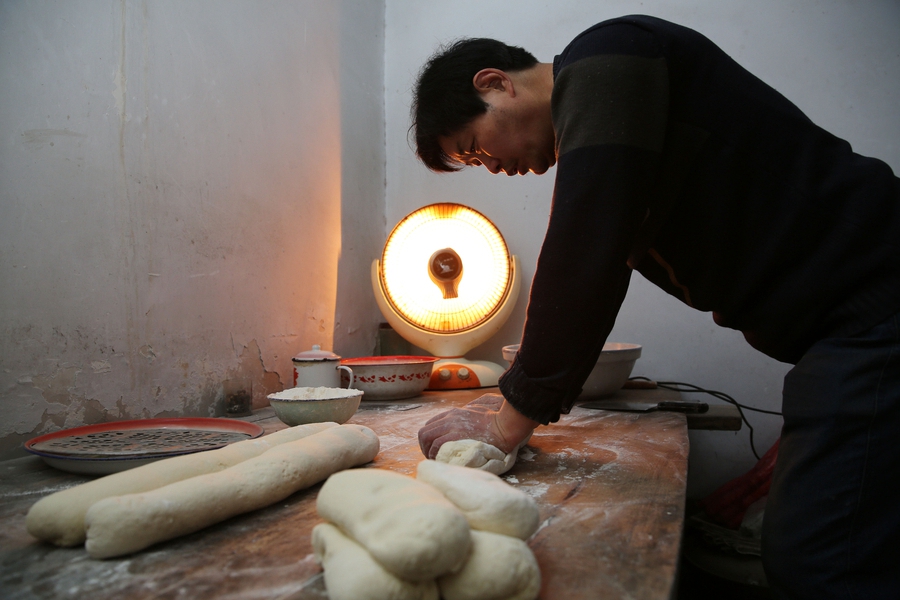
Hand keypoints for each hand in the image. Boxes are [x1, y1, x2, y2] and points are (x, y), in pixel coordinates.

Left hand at [418, 393, 538, 458]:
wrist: (504, 425)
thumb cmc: (496, 421)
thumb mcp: (479, 413)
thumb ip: (469, 418)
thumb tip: (466, 427)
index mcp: (454, 413)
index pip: (431, 424)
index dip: (429, 438)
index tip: (434, 448)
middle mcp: (450, 418)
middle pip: (425, 431)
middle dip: (424, 446)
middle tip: (431, 456)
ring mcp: (452, 426)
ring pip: (426, 437)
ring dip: (427, 451)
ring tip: (435, 459)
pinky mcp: (456, 435)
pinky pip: (436, 445)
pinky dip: (435, 454)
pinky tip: (440, 459)